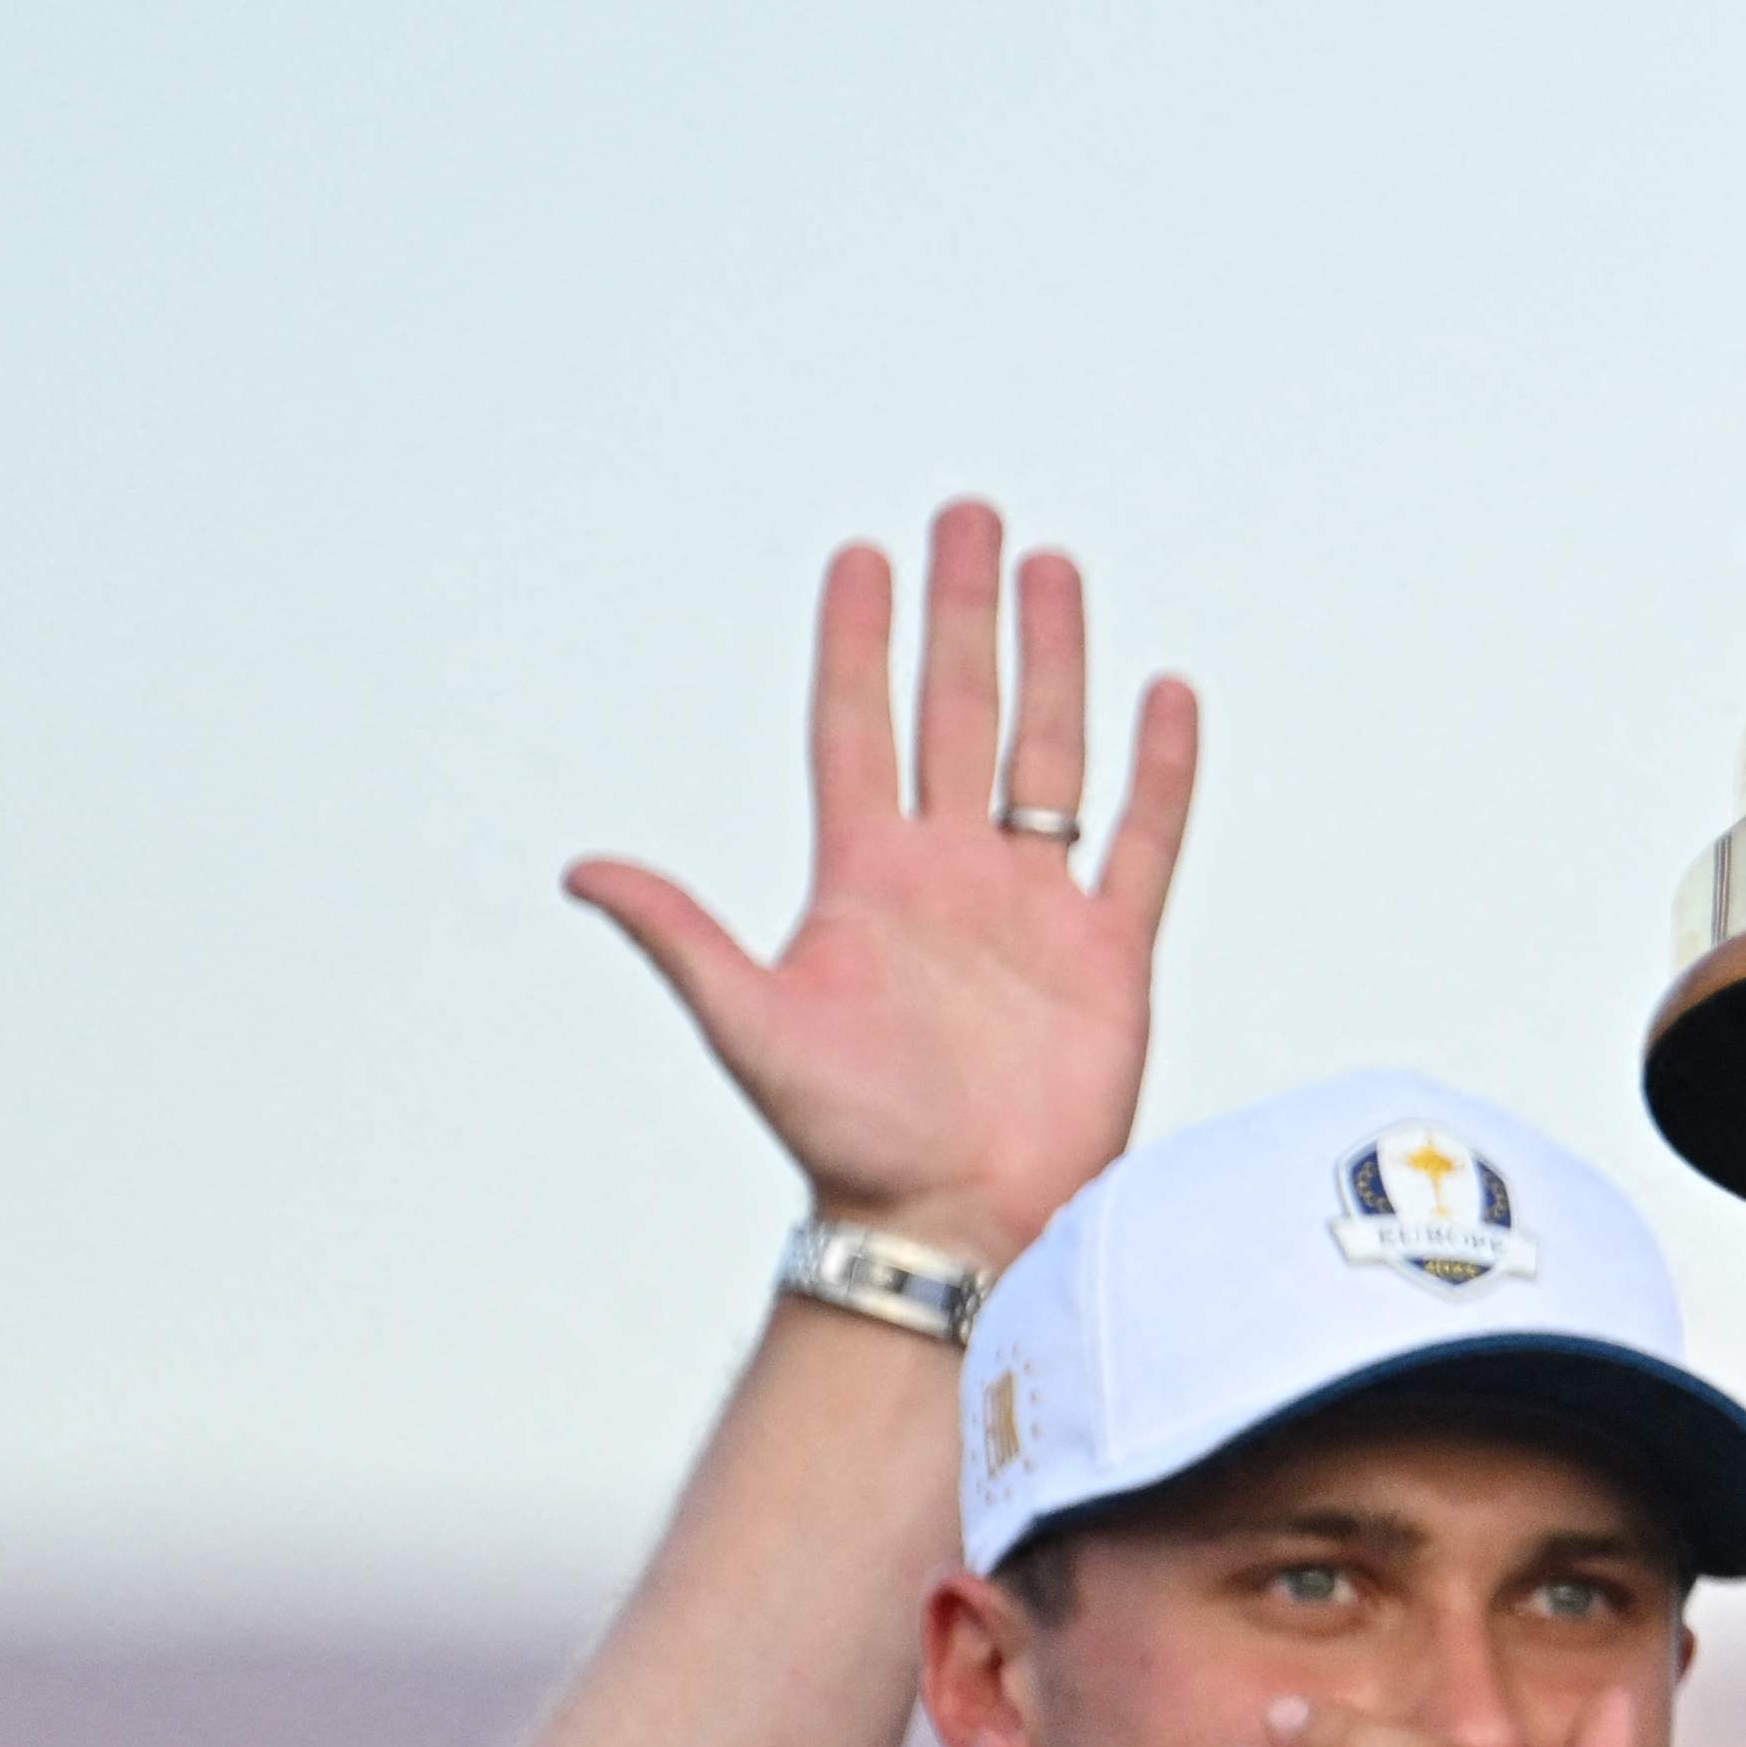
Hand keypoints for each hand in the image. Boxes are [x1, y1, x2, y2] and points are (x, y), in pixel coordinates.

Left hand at [570, 502, 1198, 1266]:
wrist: (953, 1227)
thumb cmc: (849, 1141)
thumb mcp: (750, 1026)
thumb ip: (682, 938)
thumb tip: (582, 872)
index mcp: (864, 879)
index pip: (857, 728)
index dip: (859, 643)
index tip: (864, 555)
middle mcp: (947, 875)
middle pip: (957, 713)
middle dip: (962, 615)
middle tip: (967, 518)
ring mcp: (1031, 909)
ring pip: (1048, 755)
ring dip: (1052, 662)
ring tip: (1052, 571)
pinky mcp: (1106, 954)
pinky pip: (1139, 842)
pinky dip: (1157, 773)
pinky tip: (1164, 699)